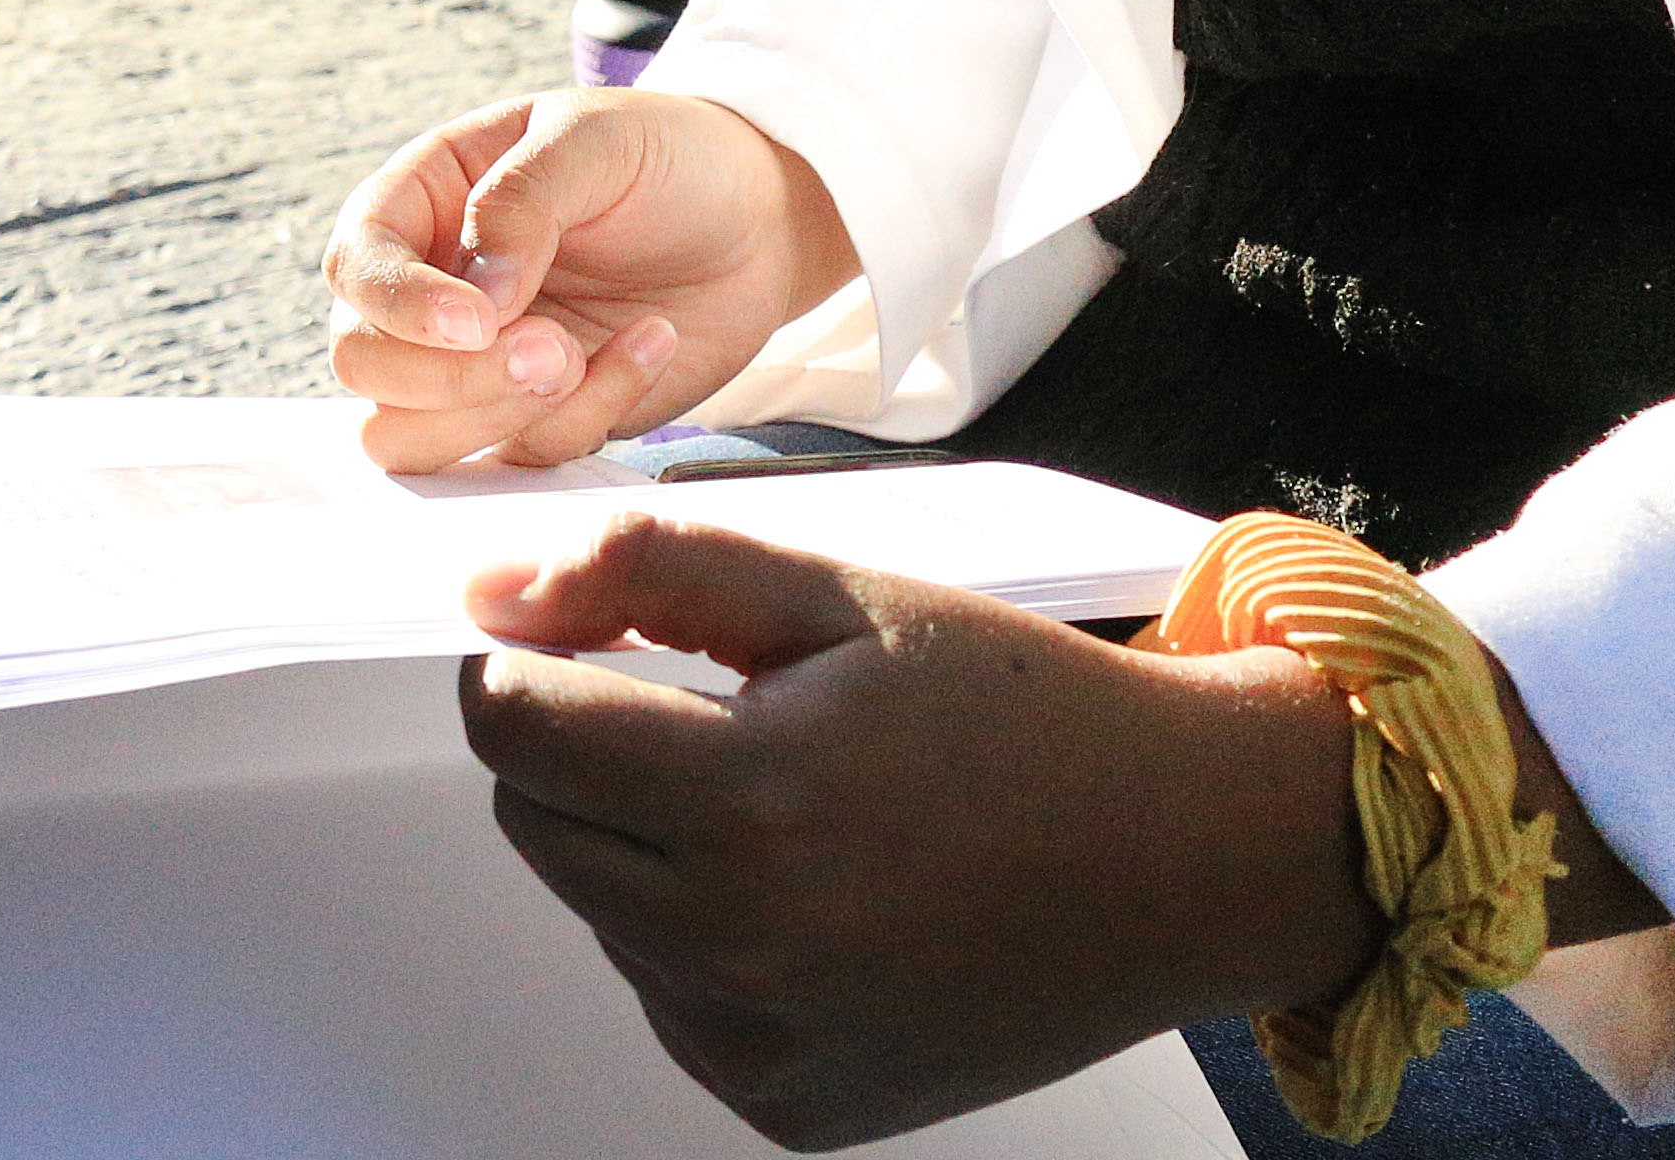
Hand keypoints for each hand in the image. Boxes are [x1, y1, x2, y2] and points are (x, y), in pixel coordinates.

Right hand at [323, 88, 857, 469]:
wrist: (757, 218)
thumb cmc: (665, 155)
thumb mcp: (594, 139)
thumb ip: (522, 201)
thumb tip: (474, 300)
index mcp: (422, 201)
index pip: (355, 265)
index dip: (398, 304)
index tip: (479, 319)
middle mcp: (431, 289)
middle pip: (365, 366)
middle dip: (452, 375)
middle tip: (552, 348)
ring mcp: (475, 364)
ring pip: (411, 438)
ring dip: (496, 415)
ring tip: (582, 357)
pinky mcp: (534, 418)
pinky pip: (520, 457)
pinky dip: (586, 417)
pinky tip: (650, 344)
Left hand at [458, 514, 1377, 1147]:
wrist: (1179, 855)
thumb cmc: (1027, 718)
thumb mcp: (837, 594)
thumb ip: (646, 571)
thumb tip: (494, 591)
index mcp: (749, 801)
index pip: (510, 724)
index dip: (531, 658)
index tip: (582, 640)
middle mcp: (743, 946)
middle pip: (532, 821)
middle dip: (584, 750)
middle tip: (713, 716)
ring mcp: (760, 1042)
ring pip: (598, 909)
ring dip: (650, 849)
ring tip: (800, 809)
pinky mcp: (783, 1104)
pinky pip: (668, 996)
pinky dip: (705, 941)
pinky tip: (821, 894)